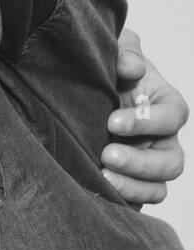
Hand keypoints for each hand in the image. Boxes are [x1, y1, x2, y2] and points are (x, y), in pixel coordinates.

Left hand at [102, 28, 186, 204]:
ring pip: (158, 187)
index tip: (113, 121)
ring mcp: (147, 164)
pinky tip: (96, 192)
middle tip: (107, 154)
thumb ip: (125, 52)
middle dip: (141, 162)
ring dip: (132, 186)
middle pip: (171, 161)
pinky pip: (136, 201)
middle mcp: (162, 138)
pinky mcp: (128, 181)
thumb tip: (131, 68)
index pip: (174, 115)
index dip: (148, 121)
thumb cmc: (103, 66)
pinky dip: (122, 201)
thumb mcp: (114, 48)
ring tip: (101, 176)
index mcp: (164, 104)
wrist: (76, 87)